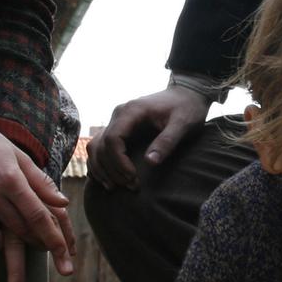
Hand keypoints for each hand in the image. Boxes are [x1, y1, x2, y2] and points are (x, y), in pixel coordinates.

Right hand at [88, 86, 212, 189]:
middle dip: (113, 170)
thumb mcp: (183, 123)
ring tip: (116, 187)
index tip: (133, 177)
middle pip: (101, 146)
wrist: (186, 94)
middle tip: (132, 186)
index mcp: (131, 111)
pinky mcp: (118, 130)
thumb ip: (167, 140)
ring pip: (96, 148)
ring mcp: (116, 122)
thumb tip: (150, 162)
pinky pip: (99, 148)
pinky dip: (100, 164)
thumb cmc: (186, 108)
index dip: (119, 162)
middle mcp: (118, 115)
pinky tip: (109, 180)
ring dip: (102, 169)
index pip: (113, 139)